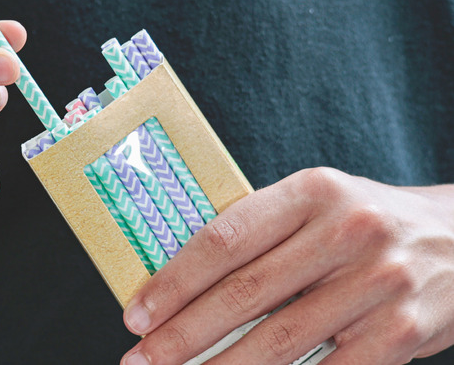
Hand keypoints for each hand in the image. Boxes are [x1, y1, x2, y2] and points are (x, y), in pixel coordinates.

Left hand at [121, 168, 453, 364]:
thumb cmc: (368, 222)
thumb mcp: (319, 204)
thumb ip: (263, 233)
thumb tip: (183, 284)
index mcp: (313, 191)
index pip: (225, 239)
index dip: (174, 281)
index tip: (137, 314)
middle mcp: (347, 231)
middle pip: (244, 293)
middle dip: (182, 334)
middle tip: (140, 359)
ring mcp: (378, 283)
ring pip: (280, 340)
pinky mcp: (401, 332)